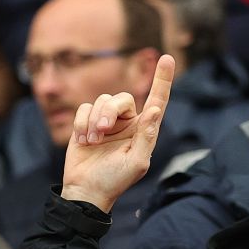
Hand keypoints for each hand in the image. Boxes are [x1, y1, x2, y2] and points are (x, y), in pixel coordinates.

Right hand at [59, 54, 174, 212]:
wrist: (85, 190)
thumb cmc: (114, 180)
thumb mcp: (137, 162)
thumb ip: (147, 135)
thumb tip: (156, 109)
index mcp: (143, 129)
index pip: (157, 99)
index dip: (162, 79)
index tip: (167, 58)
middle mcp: (126, 122)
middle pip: (121, 98)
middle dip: (109, 112)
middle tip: (101, 132)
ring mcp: (105, 123)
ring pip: (101, 102)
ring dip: (93, 121)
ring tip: (92, 141)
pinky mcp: (85, 124)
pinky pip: (83, 109)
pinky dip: (81, 124)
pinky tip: (82, 141)